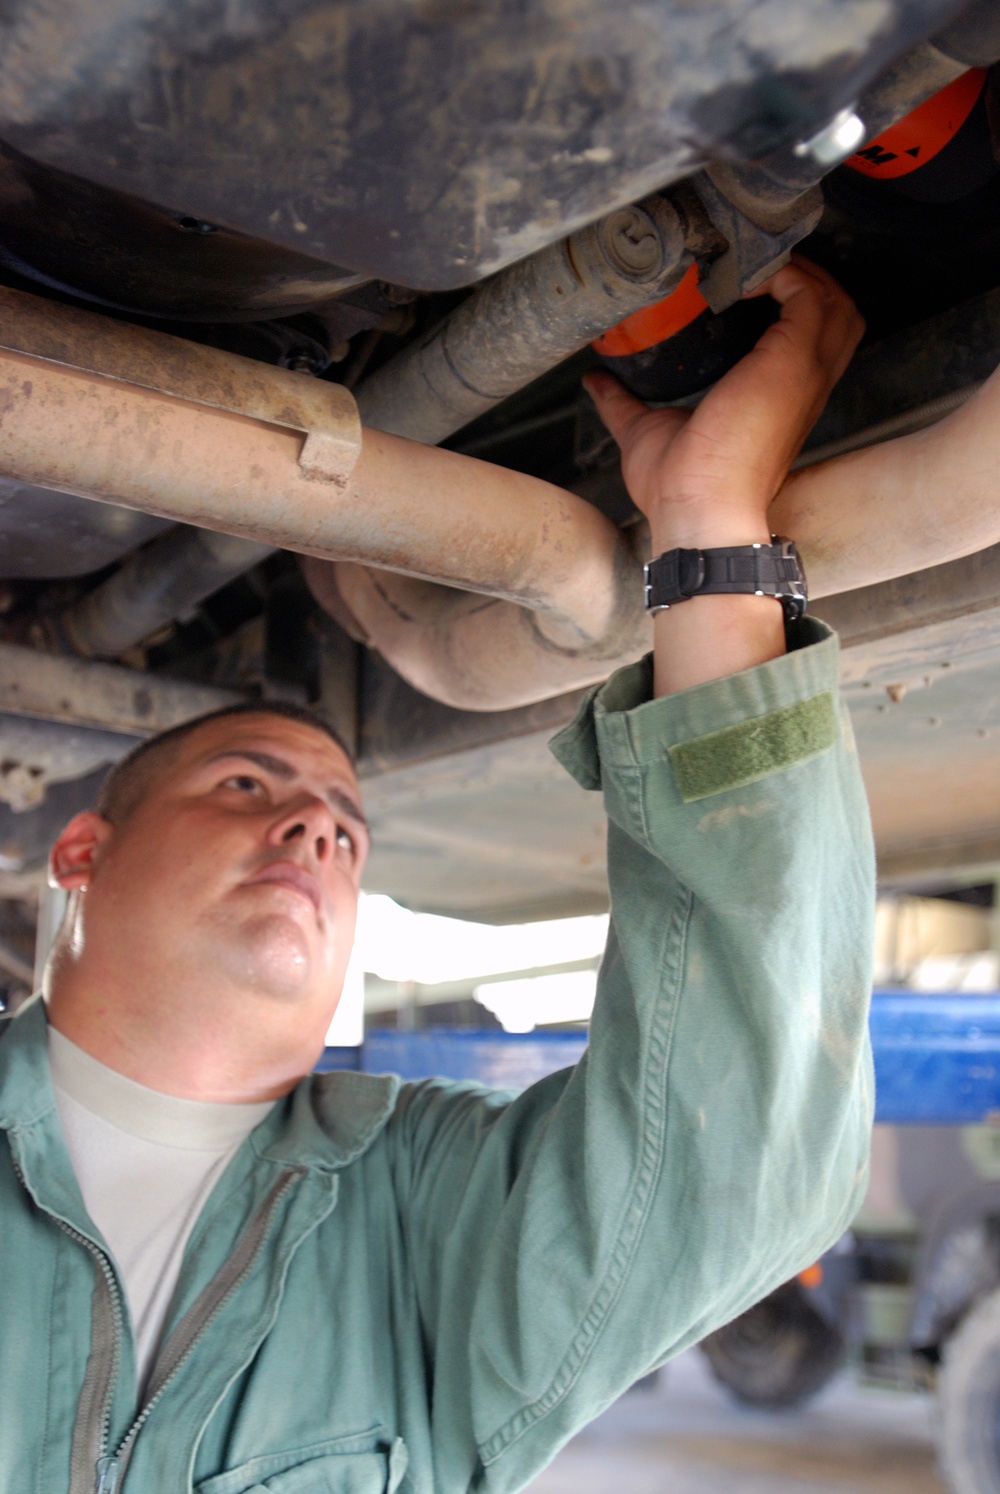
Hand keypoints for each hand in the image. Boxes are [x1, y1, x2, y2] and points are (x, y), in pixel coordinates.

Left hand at [583, 258, 863, 695]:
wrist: (698, 514)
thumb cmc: (680, 490)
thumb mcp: (645, 431)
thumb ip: (623, 403)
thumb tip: (595, 382)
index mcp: (779, 399)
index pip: (814, 339)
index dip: (791, 304)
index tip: (744, 285)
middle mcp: (802, 386)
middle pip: (839, 312)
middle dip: (806, 280)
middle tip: (754, 270)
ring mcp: (802, 374)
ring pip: (835, 300)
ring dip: (801, 273)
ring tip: (752, 268)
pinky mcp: (790, 364)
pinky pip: (809, 297)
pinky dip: (785, 276)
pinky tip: (744, 278)